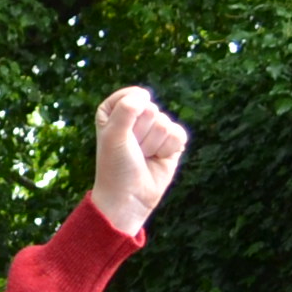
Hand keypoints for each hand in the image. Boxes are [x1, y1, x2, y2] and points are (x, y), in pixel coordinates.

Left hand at [87, 85, 188, 235]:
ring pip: (165, 123)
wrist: (129, 196)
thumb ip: (125, 109)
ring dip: (153, 144)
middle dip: (141, 132)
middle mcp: (136, 118)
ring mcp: (155, 129)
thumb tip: (145, 94)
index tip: (118, 134)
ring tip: (143, 156)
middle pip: (150, 109)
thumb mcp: (113, 135)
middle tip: (132, 149)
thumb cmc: (116, 166)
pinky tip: (157, 159)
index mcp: (115, 111)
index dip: (127, 116)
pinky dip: (168, 149)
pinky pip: (178, 134)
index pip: (131, 96)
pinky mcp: (171, 142)